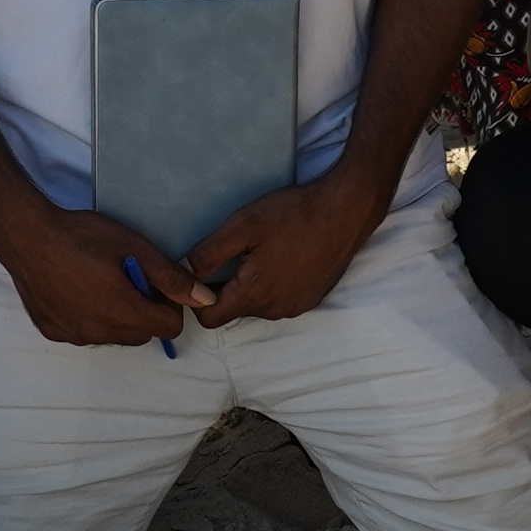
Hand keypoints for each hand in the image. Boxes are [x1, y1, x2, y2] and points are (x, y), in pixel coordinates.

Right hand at [0, 194, 193, 347]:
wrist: (25, 235)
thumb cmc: (81, 236)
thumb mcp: (133, 247)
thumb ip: (170, 276)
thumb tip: (204, 299)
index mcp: (124, 313)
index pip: (169, 327)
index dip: (170, 304)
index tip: (155, 282)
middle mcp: (100, 333)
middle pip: (143, 335)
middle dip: (146, 311)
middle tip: (130, 278)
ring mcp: (74, 335)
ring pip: (113, 335)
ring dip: (118, 316)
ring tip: (102, 282)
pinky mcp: (54, 331)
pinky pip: (84, 332)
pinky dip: (88, 317)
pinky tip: (76, 289)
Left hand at [178, 163, 386, 331]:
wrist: (346, 211)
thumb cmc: (293, 214)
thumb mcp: (243, 226)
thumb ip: (209, 253)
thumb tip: (185, 272)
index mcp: (253, 295)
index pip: (209, 319)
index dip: (197, 298)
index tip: (203, 273)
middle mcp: (275, 310)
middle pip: (234, 311)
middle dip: (226, 288)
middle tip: (233, 254)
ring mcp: (296, 307)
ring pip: (258, 306)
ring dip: (252, 286)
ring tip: (260, 252)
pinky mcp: (312, 299)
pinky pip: (281, 300)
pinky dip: (274, 284)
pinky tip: (282, 256)